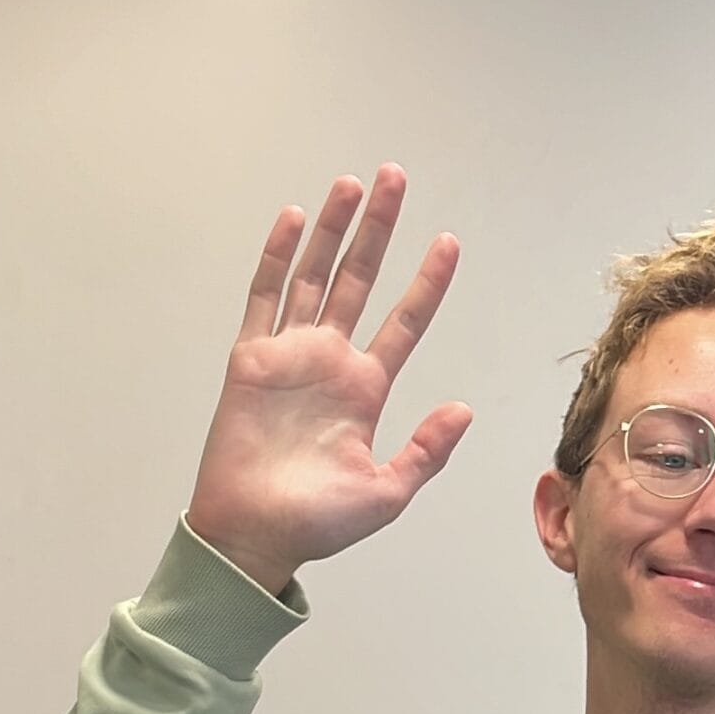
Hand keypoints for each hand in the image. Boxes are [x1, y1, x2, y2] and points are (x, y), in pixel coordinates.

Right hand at [184, 165, 471, 590]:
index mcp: (364, 390)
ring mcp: (289, 356)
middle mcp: (329, 362)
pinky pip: (264, 297)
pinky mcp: (250, 359)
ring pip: (313, 275)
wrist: (254, 536)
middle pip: (359, 280)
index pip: (404, 322)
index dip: (426, 282)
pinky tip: (294, 218)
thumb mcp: (387, 492)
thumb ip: (426, 450)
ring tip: (353, 184)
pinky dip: (277, 257)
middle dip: (379, 230)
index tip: (449, 242)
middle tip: (396, 177)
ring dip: (334, 230)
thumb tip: (463, 408)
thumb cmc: (317, 524)